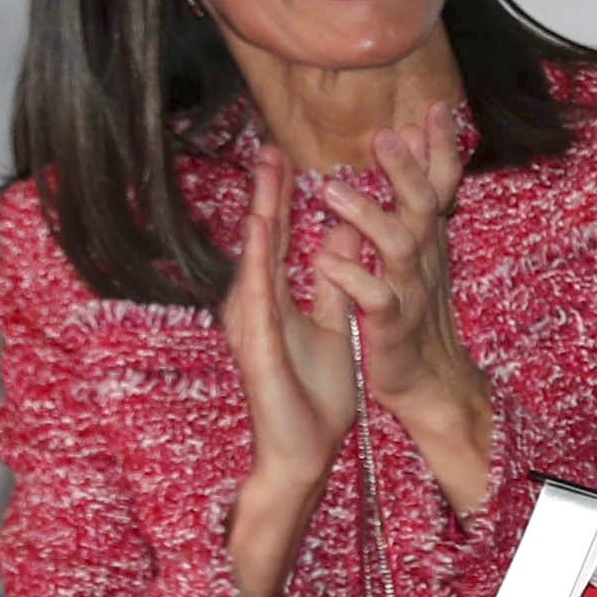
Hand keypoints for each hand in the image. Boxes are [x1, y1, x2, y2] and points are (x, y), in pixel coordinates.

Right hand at [223, 142, 356, 488]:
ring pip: (256, 257)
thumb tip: (344, 233)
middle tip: (270, 144)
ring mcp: (252, 323)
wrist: (304, 452)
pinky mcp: (255, 344)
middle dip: (267, 191)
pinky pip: (257, 295)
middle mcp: (257, 304)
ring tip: (266, 169)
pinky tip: (262, 226)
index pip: (281, 238)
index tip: (288, 155)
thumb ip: (334, 280)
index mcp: (275, 299)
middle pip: (263, 239)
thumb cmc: (315, 396)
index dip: (284, 197)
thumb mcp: (335, 325)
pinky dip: (259, 258)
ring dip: (260, 211)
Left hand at [317, 105, 493, 503]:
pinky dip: (353, 278)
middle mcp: (425, 262)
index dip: (440, 148)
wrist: (431, 385)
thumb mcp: (420, 258)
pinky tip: (328, 260)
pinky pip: (376, 300)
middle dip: (406, 169)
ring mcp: (410, 293)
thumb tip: (413, 155)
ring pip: (397, 246)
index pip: (441, 186)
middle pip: (425, 205)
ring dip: (367, 215)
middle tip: (385, 134)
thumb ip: (414, 211)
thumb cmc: (417, 317)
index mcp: (428, 243)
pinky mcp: (391, 328)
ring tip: (331, 191)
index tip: (434, 106)